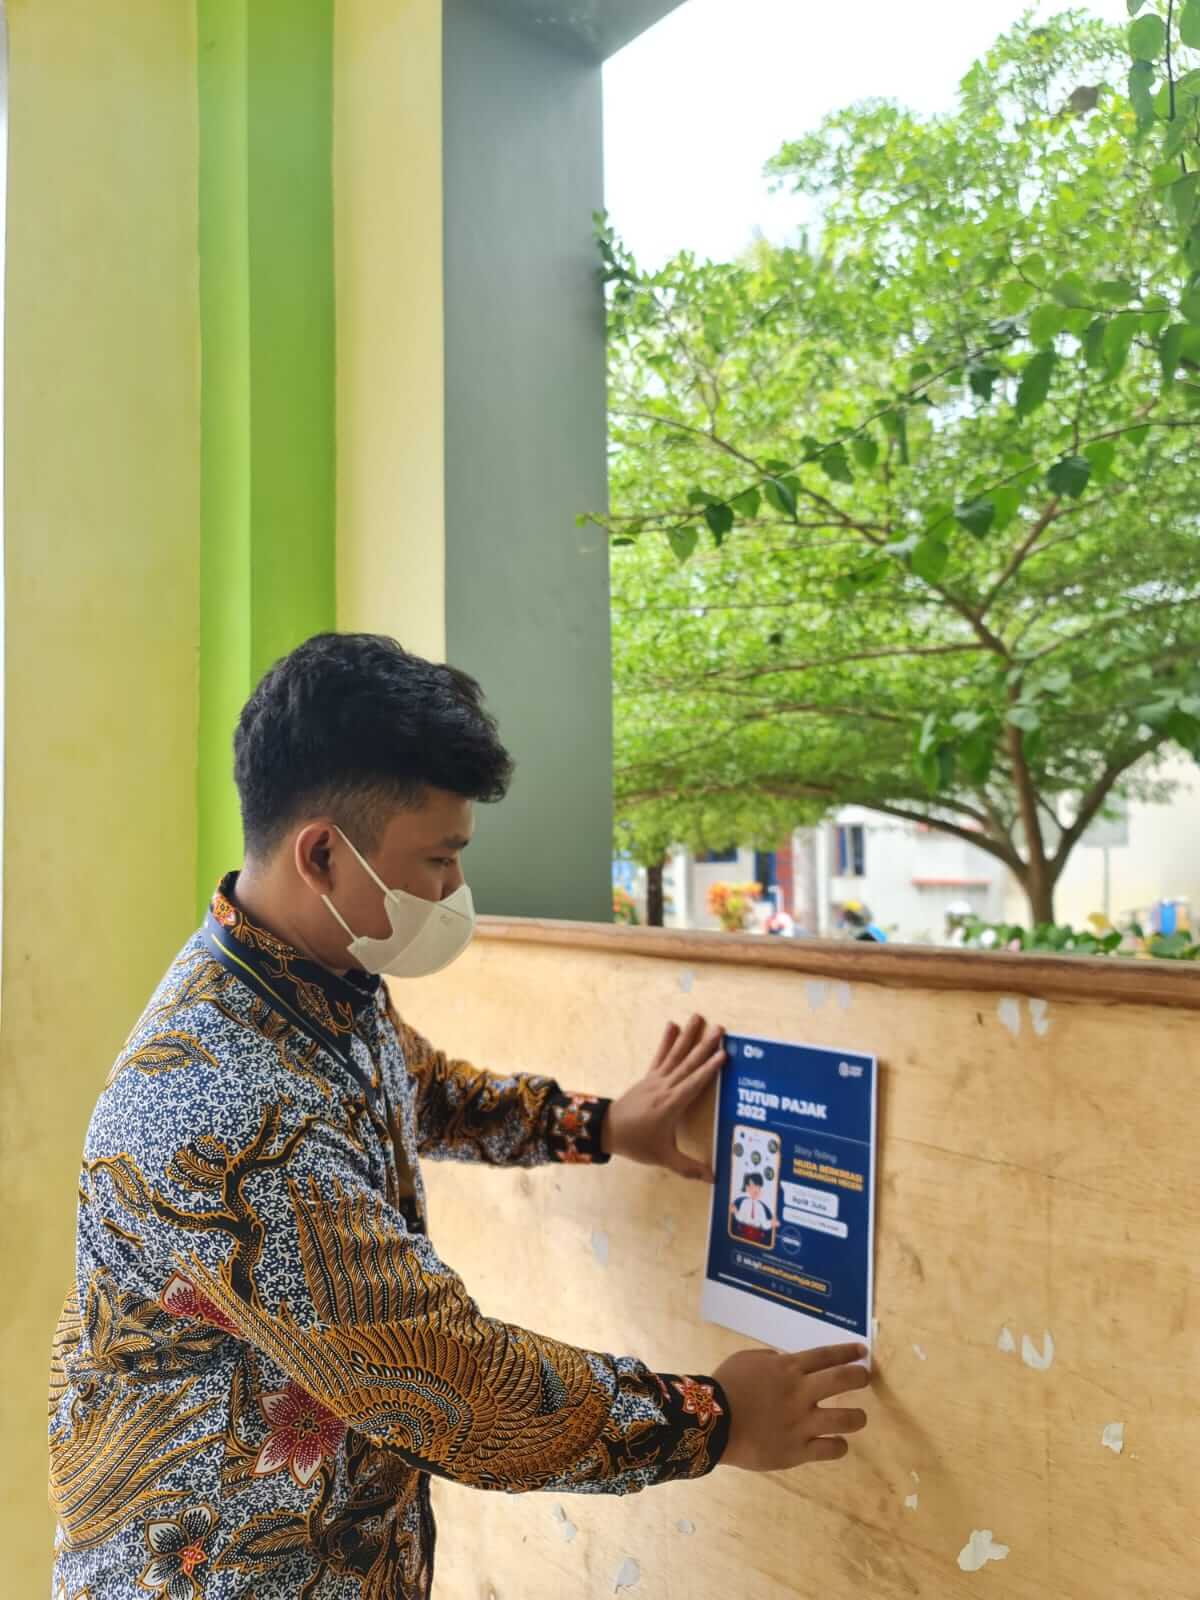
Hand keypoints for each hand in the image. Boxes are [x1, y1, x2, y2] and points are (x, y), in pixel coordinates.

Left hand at [601, 1015, 725, 1180]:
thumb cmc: (637, 1143)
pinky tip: (672, 1024)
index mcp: (672, 1105)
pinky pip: (660, 1055)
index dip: (710, 1069)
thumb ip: (689, 1167)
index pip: (695, 1083)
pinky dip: (667, 1040)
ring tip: (699, 1017)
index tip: (724, 1054)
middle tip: (720, 1028)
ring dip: (689, 1035)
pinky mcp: (648, 1077)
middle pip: (688, 1063)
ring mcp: (656, 1080)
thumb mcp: (664, 1158)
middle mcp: (665, 1087)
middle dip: (705, 1045)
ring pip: (675, 1054)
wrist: (607, 1130)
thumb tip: (713, 1178)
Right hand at [715, 1344, 869, 1470]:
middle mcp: (801, 1393)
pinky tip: (838, 1443)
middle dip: (860, 1377)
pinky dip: (838, 1446)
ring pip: (846, 1419)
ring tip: (859, 1417)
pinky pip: (830, 1449)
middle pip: (843, 1380)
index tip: (862, 1351)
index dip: (847, 1352)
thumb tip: (786, 1361)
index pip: (826, 1356)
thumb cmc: (727, 1385)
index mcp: (789, 1369)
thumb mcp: (748, 1359)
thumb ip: (772, 1359)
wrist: (713, 1422)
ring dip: (857, 1417)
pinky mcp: (798, 1450)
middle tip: (864, 1378)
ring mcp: (802, 1423)